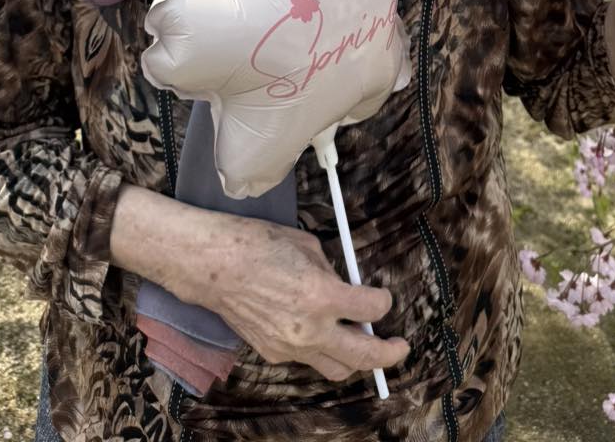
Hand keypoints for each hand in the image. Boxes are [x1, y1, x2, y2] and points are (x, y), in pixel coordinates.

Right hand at [187, 211, 409, 383]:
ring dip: (354, 358)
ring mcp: (291, 346)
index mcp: (322, 295)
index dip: (384, 301)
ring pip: (336, 369)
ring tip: (362, 344)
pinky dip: (320, 348)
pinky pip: (308, 359)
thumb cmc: (260, 244)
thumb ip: (333, 273)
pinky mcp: (274, 354)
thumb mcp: (309, 247)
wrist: (214, 265)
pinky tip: (317, 329)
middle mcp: (310, 328)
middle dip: (388, 354)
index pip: (372, 309)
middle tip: (400, 348)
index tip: (383, 297)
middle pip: (364, 356)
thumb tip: (348, 288)